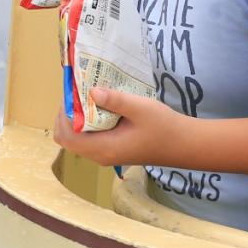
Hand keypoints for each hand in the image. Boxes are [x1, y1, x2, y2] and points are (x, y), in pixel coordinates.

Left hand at [52, 87, 183, 167]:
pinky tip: (101, 106)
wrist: (184, 144)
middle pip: (67, 138)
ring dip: (77, 118)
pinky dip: (88, 123)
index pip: (66, 136)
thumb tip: (91, 92)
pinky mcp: (112, 150)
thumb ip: (115, 100)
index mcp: (103, 148)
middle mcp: (100, 155)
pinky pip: (89, 138)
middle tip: (80, 93)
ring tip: (89, 96)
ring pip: (77, 138)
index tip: (73, 94)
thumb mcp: (140, 108)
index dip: (63, 115)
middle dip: (67, 115)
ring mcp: (105, 155)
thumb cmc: (163, 126)